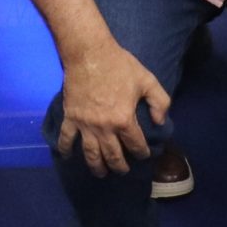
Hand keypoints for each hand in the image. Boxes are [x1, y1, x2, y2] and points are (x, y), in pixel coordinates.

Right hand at [54, 38, 171, 176]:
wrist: (89, 53)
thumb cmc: (119, 65)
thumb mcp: (147, 80)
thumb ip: (160, 102)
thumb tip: (160, 122)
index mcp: (124, 120)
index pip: (136, 145)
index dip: (142, 153)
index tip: (144, 155)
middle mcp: (104, 128)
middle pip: (113, 156)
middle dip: (120, 166)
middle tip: (123, 170)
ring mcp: (85, 125)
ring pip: (91, 154)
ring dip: (97, 167)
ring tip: (101, 173)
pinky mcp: (71, 117)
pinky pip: (66, 138)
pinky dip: (65, 149)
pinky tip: (67, 156)